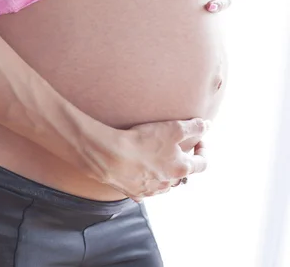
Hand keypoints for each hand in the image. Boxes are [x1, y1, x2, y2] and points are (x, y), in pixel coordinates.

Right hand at [95, 118, 209, 201]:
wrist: (112, 157)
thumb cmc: (144, 141)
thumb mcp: (173, 128)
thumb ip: (194, 127)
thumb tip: (208, 125)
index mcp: (181, 169)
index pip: (202, 163)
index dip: (203, 150)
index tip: (199, 140)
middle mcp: (169, 183)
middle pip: (182, 174)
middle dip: (181, 160)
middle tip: (173, 146)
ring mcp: (152, 191)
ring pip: (164, 182)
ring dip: (164, 171)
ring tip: (155, 156)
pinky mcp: (135, 193)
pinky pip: (145, 187)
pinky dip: (146, 178)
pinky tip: (138, 168)